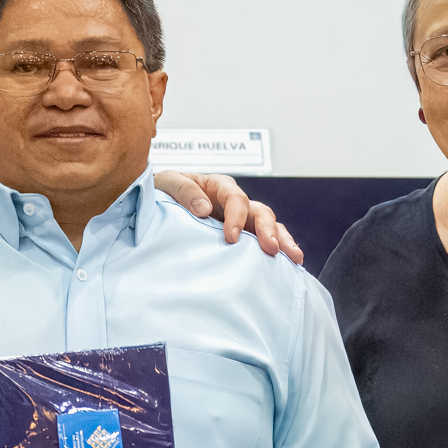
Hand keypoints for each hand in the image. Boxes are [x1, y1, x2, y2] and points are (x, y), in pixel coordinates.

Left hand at [151, 170, 303, 263]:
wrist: (154, 206)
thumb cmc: (162, 191)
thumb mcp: (167, 183)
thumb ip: (184, 191)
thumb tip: (204, 210)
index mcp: (217, 186)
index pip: (235, 198)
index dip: (236, 216)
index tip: (231, 237)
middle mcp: (233, 202)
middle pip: (259, 212)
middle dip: (268, 230)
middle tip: (271, 249)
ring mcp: (239, 220)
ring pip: (268, 226)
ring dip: (281, 240)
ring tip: (293, 258)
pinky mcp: (239, 237)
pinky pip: (261, 241)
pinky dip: (276, 250)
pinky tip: (287, 265)